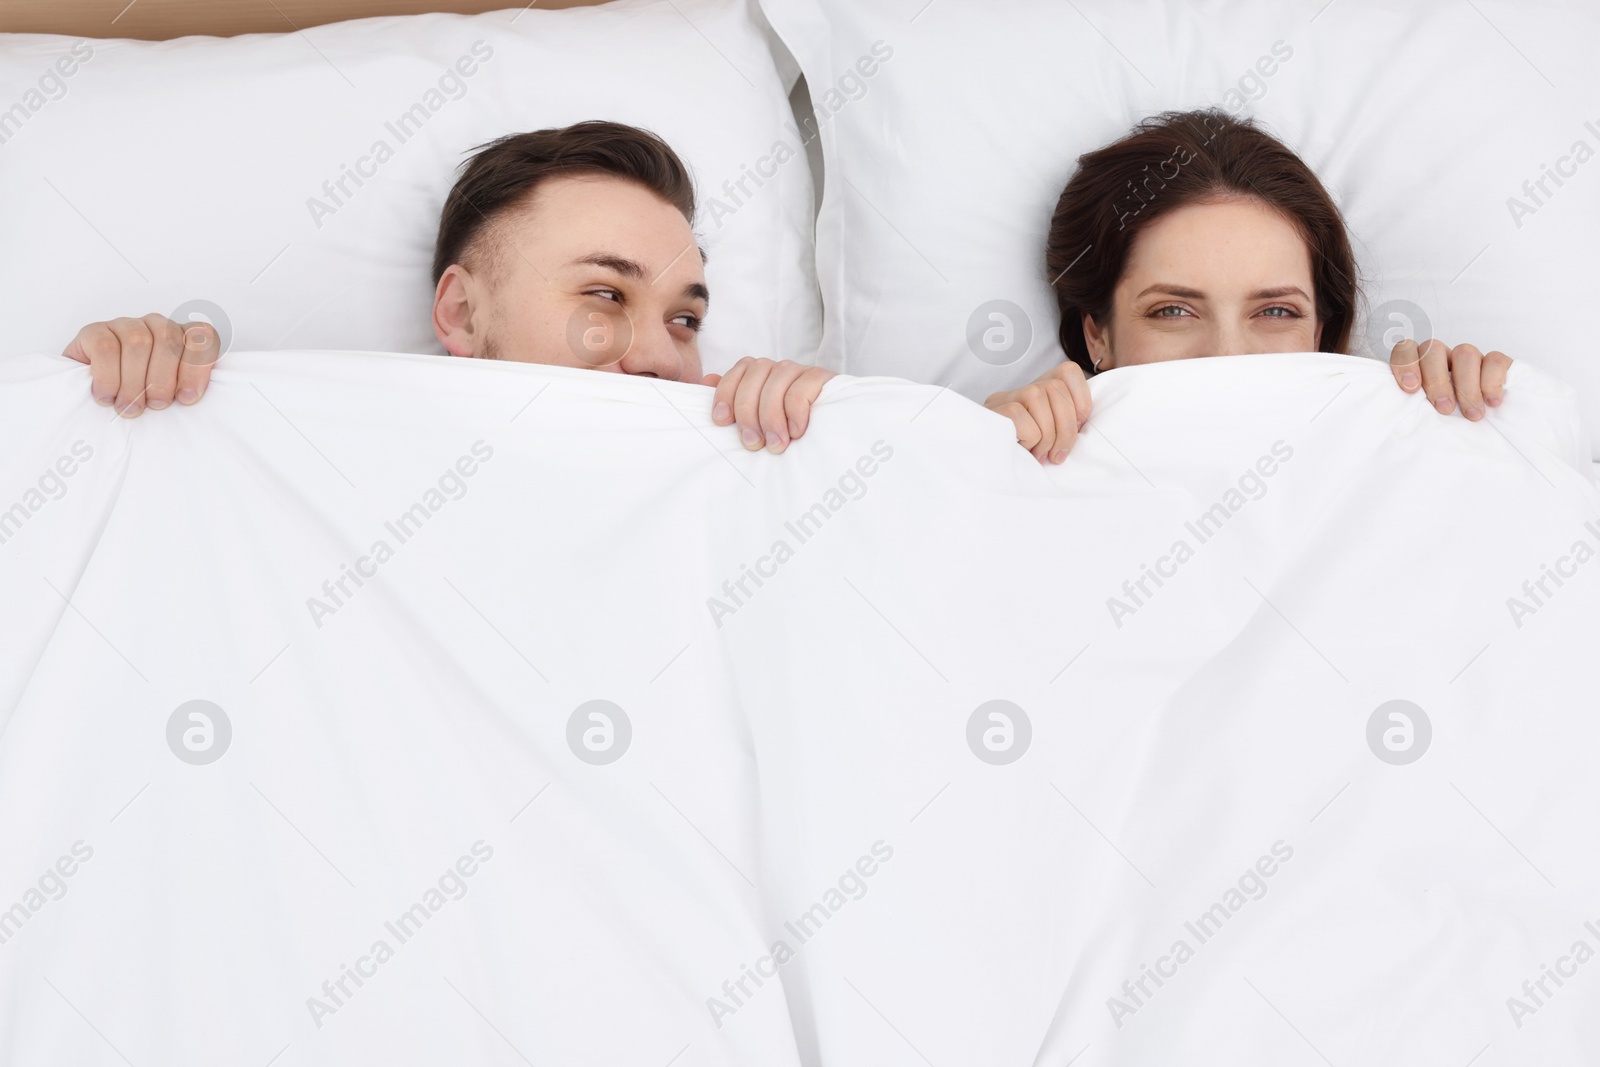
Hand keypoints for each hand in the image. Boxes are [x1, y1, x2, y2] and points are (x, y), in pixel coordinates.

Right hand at [63, 314, 221, 417]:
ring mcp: (125, 325)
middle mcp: (155, 325)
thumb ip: (184, 390)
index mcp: (182, 337)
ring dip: (135, 382)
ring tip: (130, 407)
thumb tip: (189, 399)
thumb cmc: (139, 397)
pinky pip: (105, 348)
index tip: (187, 398)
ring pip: (138, 342)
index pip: (203, 336)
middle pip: (168, 339)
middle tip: (156, 405)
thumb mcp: (169, 395)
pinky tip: (107, 397)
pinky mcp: (94, 331)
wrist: (89, 393)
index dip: (197, 366)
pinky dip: (108, 377)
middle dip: (164, 378)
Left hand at [705, 357, 834, 453]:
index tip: (721, 422)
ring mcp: (802, 371)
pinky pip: (802, 387)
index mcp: (762, 375)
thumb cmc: (790, 432)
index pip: (738, 371)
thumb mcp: (758, 420)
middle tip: (753, 444)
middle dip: (747, 411)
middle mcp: (780, 369)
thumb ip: (734, 400)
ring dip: (771, 416)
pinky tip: (797, 432)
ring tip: (776, 445)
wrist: (836, 434)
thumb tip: (706, 381)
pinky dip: (795, 411)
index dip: (725, 393)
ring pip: (777, 380)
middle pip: (755, 373)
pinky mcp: (823, 379)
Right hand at [983, 361, 1091, 463]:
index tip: (1079, 428)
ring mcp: (1004, 398)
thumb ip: (1065, 424)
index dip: (1081, 398)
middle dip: (1066, 427)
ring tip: (1040, 454)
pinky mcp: (992, 411)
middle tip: (1058, 454)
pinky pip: (1020, 415)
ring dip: (1047, 434)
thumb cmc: (1021, 453)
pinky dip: (1029, 437)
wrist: (983, 463)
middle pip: (1056, 388)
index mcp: (1039, 391)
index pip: (1068, 371)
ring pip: (1038, 396)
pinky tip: (1023, 449)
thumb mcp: (1049, 436)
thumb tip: (1085, 426)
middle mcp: (1021, 389)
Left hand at [1389, 339, 1510, 421]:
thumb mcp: (1424, 415)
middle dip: (1437, 380)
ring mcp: (1470, 358)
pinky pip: (1495, 360)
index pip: (1406, 350)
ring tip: (1471, 414)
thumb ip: (1413, 408)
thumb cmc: (1445, 421)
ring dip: (1466, 386)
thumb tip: (1402, 417)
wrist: (1486, 431)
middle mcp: (1444, 358)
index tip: (1410, 389)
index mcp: (1420, 365)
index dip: (1406, 365)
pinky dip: (1492, 382)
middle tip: (1444, 408)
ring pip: (1465, 353)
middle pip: (1434, 350)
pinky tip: (1491, 402)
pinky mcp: (1497, 363)